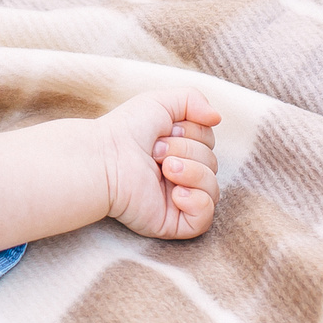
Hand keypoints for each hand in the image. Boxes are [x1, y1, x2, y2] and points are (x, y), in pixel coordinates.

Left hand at [95, 88, 220, 239]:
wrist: (105, 158)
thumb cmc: (126, 130)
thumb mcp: (160, 102)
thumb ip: (192, 100)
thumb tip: (217, 118)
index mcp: (179, 151)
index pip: (210, 144)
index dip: (192, 134)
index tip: (162, 132)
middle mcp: (180, 177)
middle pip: (213, 165)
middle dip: (186, 151)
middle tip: (154, 152)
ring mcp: (177, 201)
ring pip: (213, 190)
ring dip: (191, 173)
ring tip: (163, 169)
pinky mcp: (173, 222)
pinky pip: (205, 219)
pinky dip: (197, 202)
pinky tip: (176, 193)